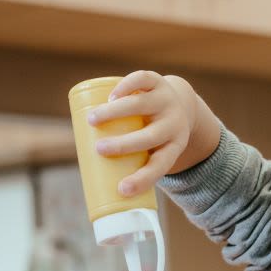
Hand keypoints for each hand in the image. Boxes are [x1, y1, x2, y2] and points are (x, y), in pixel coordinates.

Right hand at [86, 71, 220, 196]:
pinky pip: (143, 80)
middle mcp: (173, 123)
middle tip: (99, 149)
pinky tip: (111, 96)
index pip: (161, 166)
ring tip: (92, 119)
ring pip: (141, 105)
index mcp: (175, 146)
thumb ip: (130, 164)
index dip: (143, 180)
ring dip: (116, 112)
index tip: (121, 190)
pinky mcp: (157, 82)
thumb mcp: (154, 151)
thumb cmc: (156, 137)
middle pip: (150, 137)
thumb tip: (97, 187)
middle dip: (124, 144)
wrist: (179, 104)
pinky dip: (126, 86)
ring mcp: (166, 100)